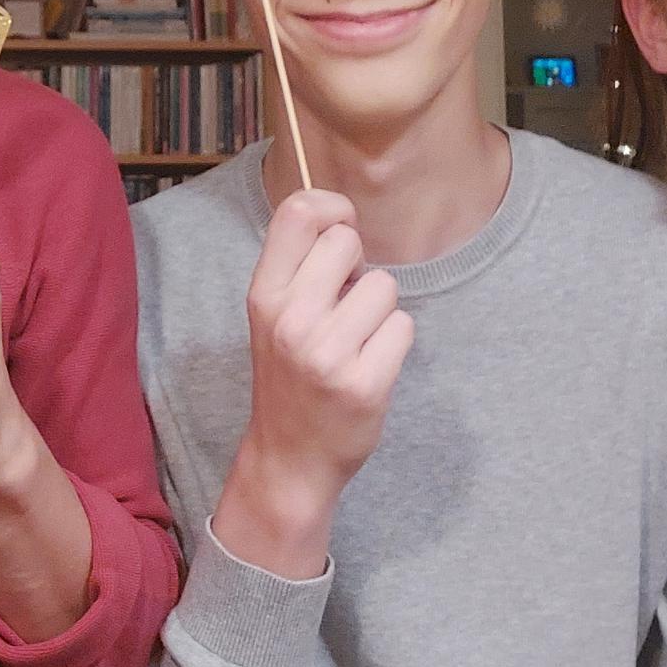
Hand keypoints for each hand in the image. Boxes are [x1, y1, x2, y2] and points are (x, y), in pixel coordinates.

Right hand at [212, 190, 412, 579]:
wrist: (289, 459)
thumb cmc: (288, 376)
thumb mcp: (272, 315)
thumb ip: (299, 266)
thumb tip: (344, 218)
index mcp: (263, 295)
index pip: (298, 213)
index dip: (332, 207)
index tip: (341, 228)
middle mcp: (290, 320)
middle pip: (347, 242)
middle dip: (357, 267)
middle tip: (345, 304)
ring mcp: (327, 354)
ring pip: (384, 287)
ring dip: (380, 311)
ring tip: (355, 341)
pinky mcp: (364, 384)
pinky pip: (403, 327)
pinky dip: (394, 343)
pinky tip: (370, 365)